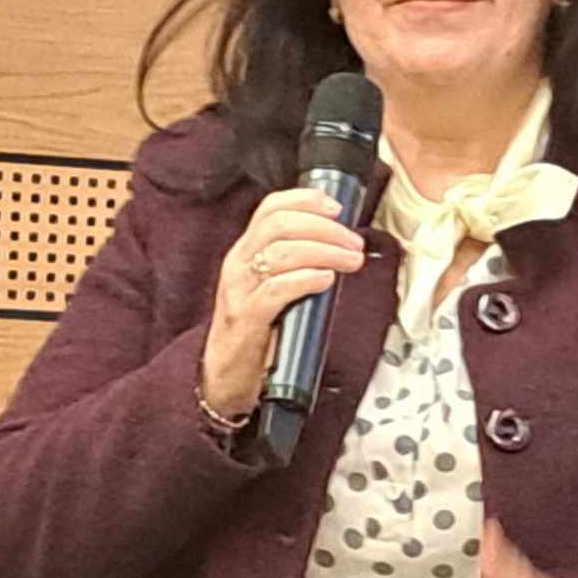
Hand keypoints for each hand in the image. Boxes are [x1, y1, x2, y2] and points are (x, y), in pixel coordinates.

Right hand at [199, 187, 366, 415]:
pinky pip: (274, 291)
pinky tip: (326, 279)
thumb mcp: (273, 286)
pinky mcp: (244, 320)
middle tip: (353, 244)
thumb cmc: (258, 330)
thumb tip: (342, 246)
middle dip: (324, 228)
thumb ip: (297, 262)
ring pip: (279, 253)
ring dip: (324, 252)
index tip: (337, 208)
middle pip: (279, 225)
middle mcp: (238, 265)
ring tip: (350, 262)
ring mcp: (239, 292)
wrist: (224, 377)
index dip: (304, 201)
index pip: (270, 209)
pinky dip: (305, 279)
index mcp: (246, 251)